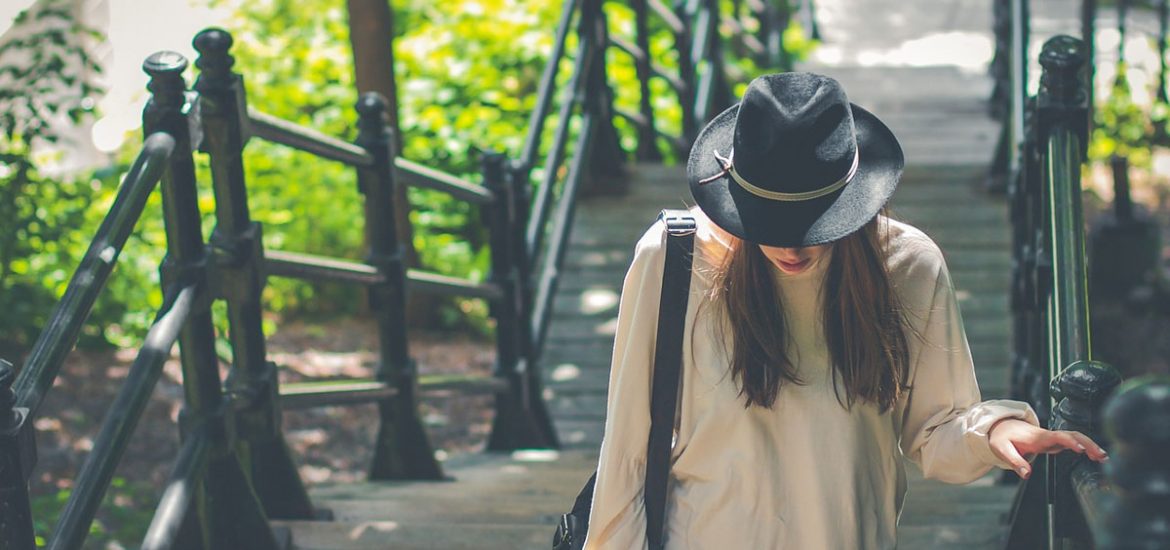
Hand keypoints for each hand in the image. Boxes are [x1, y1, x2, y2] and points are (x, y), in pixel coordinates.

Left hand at [987, 418, 1108, 478]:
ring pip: (1075, 437)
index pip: (1058, 437)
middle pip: (1073, 435)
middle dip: (1088, 443)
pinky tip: (1094, 456)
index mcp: (1038, 437)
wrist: (1000, 426)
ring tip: (1104, 458)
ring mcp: (1052, 438)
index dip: (1070, 441)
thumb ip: (1014, 462)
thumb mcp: (1002, 449)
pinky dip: (1084, 447)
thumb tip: (1027, 474)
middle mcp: (1048, 436)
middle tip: (1102, 456)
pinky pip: (1072, 442)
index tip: (1081, 449)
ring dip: (1090, 445)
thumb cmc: (1002, 438)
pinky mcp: (1053, 442)